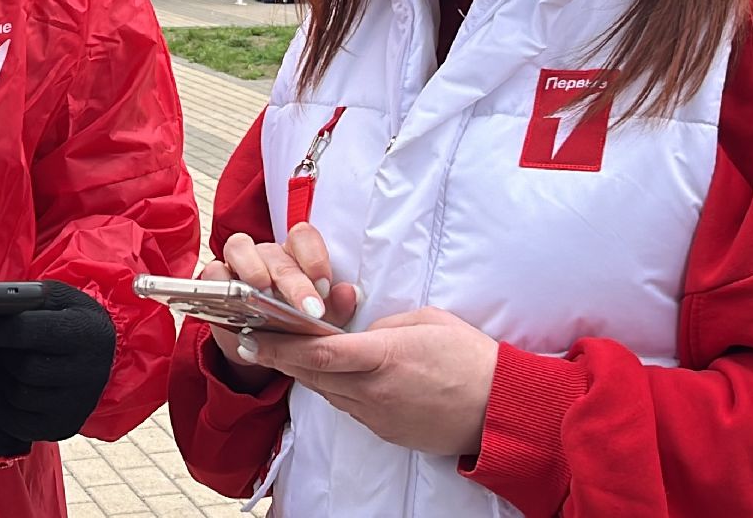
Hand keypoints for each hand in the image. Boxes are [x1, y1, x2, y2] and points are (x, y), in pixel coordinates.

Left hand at [0, 281, 116, 459]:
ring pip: (18, 396)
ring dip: (2, 381)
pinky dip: (1, 406)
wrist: (103, 355)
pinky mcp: (64, 426)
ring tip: (4, 366)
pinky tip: (4, 388)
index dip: (0, 329)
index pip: (27, 331)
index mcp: (86, 332)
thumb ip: (28, 298)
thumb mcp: (59, 298)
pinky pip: (17, 421)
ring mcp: (78, 404)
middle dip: (3, 357)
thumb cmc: (72, 319)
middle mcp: (89, 372)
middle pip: (23, 368)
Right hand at [205, 225, 359, 384]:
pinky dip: (221, 281)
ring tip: (263, 296)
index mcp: (296, 256)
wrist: (264, 350)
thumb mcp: (319, 322)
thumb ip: (337, 309)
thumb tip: (348, 293)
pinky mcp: (215, 280)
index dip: (314, 258)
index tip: (325, 288)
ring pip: (240, 246)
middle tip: (309, 310)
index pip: (303, 237)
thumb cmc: (293, 327)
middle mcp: (267, 254)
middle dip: (295, 283)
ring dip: (253, 271)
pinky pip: (213, 270)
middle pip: (278, 253)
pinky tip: (233, 301)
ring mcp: (238, 263)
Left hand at [245, 306, 498, 457]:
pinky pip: (350, 408)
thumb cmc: (470, 358)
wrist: (499, 408)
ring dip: (306, 374)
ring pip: (328, 393)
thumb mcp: (427, 321)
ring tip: (287, 354)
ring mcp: (379, 415)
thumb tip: (362, 332)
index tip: (253, 335)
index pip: (319, 354)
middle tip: (254, 341)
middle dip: (281, 358)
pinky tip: (332, 376)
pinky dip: (336, 390)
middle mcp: (375, 391)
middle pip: (313, 376)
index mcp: (384, 357)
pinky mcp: (386, 431)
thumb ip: (386, 324)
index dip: (280, 346)